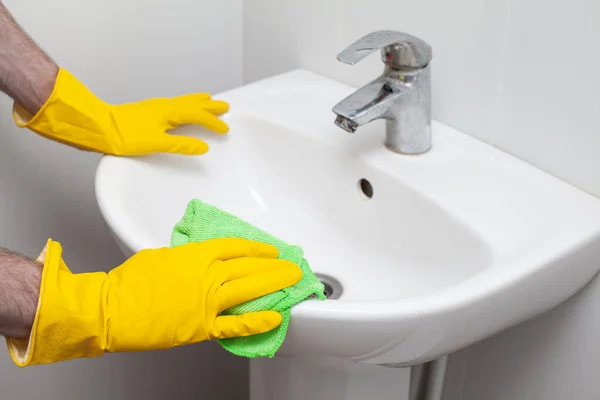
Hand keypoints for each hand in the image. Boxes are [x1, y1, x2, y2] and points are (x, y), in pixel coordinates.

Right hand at [6, 238, 301, 366]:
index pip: (236, 248)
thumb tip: (196, 262)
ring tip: (291, 283)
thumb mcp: (161, 256)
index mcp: (197, 254)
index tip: (270, 251)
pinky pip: (237, 324)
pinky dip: (257, 322)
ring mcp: (208, 301)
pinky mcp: (203, 326)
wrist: (112, 309)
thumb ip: (186, 258)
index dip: (257, 250)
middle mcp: (208, 275)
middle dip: (274, 267)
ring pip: (249, 291)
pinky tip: (275, 318)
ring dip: (273, 286)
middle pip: (249, 268)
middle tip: (292, 267)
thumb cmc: (131, 280)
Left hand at [12, 68, 228, 155]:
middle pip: (193, 104)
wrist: (100, 128)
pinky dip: (186, 105)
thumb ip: (181, 145)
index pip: (198, 115)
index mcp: (169, 112)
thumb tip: (203, 147)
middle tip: (225, 106)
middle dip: (210, 106)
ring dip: (199, 103)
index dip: (213, 122)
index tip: (225, 129)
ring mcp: (156, 107)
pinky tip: (182, 109)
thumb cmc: (124, 135)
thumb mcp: (157, 143)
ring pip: (184, 102)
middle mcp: (164, 106)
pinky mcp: (149, 112)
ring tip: (208, 100)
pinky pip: (175, 104)